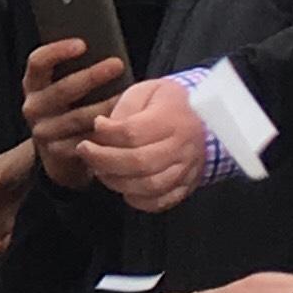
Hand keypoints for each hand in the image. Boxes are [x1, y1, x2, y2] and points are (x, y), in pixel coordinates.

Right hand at [20, 35, 127, 184]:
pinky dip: (106, 132)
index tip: (82, 44)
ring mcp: (44, 132)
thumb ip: (74, 71)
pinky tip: (124, 124)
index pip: (38, 62)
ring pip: (78, 117)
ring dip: (107, 106)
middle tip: (117, 64)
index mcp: (33, 85)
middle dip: (92, 76)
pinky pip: (86, 141)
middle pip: (62, 90)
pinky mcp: (58, 153)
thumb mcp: (64, 90)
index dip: (57, 52)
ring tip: (131, 96)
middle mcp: (33, 107)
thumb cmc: (69, 109)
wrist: (58, 154)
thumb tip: (106, 47)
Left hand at [81, 79, 207, 210]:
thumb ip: (124, 108)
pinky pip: (161, 201)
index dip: (108, 133)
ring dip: (117, 181)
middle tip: (85, 152)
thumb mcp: (147, 90)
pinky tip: (123, 187)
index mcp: (171, 119)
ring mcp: (187, 170)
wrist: (207, 117)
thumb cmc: (169, 102)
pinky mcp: (187, 185)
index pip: (133, 133)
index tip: (96, 125)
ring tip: (100, 170)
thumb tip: (102, 128)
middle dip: (104, 160)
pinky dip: (138, 200)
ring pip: (149, 186)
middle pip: (139, 162)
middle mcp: (182, 147)